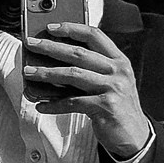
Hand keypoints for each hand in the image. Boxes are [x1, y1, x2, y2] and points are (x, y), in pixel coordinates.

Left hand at [24, 23, 153, 159]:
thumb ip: (90, 69)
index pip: (94, 35)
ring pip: (73, 74)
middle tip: (30, 44)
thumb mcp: (110, 82)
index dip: (71, 28)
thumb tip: (52, 60)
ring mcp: (113, 88)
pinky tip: (40, 105)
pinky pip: (72, 102)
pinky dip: (54, 104)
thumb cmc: (116, 106)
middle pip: (79, 53)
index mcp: (119, 60)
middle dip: (51, 47)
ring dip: (47, 73)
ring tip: (28, 72)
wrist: (135, 136)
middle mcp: (118, 71)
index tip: (50, 27)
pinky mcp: (106, 106)